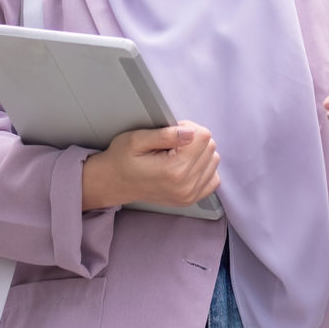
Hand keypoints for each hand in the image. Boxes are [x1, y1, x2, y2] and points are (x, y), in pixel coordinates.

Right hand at [81, 122, 220, 210]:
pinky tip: (185, 166)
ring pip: (213, 160)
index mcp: (174, 170)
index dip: (187, 128)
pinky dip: (203, 168)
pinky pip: (213, 178)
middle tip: (171, 144)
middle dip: (194, 139)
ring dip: (199, 153)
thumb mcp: (136, 139)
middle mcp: (186, 186)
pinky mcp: (191, 199)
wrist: (115, 183)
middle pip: (210, 147)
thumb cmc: (123, 158)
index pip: (203, 136)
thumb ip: (165, 135)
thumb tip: (190, 133)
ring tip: (176, 155)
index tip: (172, 133)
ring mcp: (189, 195)